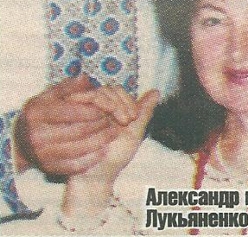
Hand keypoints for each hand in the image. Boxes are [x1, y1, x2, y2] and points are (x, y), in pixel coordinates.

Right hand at [14, 74, 119, 174]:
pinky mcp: (48, 169)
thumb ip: (68, 87)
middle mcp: (37, 135)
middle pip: (78, 131)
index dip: (94, 110)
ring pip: (79, 149)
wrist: (19, 141)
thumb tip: (86, 79)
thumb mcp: (48, 95)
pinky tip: (103, 150)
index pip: (72, 111)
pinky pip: (75, 165)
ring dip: (100, 141)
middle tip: (114, 120)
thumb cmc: (40, 112)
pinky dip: (92, 158)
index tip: (108, 108)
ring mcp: (42, 154)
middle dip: (100, 125)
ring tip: (113, 133)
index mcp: (38, 113)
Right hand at [62, 88, 158, 218]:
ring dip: (110, 104)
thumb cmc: (115, 156)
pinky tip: (103, 118)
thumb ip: (144, 112)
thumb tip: (156, 91)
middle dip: (120, 102)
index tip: (133, 117)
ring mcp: (84, 111)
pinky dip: (95, 105)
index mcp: (111, 108)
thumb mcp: (135, 133)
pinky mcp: (72, 115)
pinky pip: (82, 100)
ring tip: (118, 123)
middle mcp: (97, 107)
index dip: (127, 99)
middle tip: (126, 121)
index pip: (117, 90)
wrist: (96, 177)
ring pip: (96, 93)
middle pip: (107, 89)